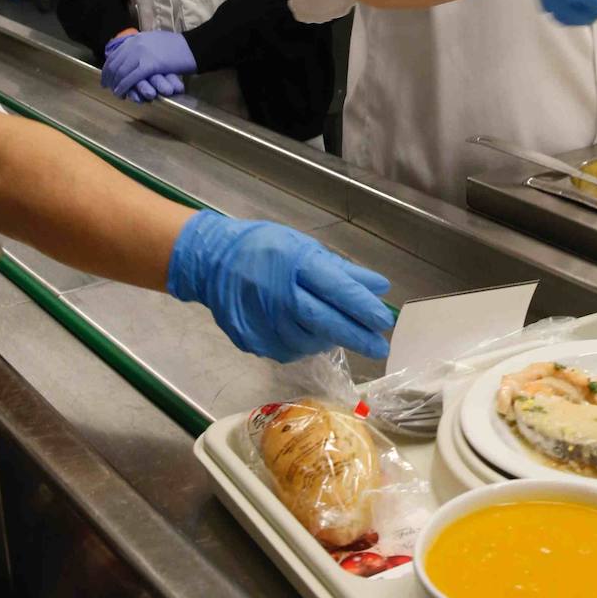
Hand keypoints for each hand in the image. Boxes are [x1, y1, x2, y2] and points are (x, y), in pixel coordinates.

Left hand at [102, 31, 196, 99]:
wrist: (193, 47)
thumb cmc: (178, 46)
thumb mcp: (155, 41)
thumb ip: (142, 46)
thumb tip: (132, 54)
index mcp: (136, 38)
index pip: (115, 54)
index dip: (108, 67)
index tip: (106, 77)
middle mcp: (135, 44)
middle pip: (115, 63)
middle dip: (109, 77)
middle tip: (107, 86)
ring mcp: (141, 54)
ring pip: (121, 72)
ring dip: (116, 84)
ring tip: (115, 92)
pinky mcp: (149, 65)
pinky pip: (131, 78)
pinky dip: (123, 87)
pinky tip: (121, 93)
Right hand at [167, 210, 394, 361]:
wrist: (212, 262)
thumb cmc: (266, 248)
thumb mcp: (305, 248)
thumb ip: (343, 270)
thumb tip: (379, 287)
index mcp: (295, 263)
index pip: (336, 288)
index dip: (362, 307)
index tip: (384, 322)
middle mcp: (278, 294)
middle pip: (324, 321)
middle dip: (356, 335)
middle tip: (379, 348)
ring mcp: (261, 320)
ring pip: (307, 341)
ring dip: (331, 340)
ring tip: (344, 334)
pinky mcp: (251, 340)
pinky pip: (288, 349)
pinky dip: (306, 345)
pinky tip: (312, 336)